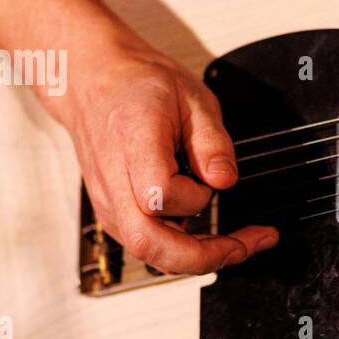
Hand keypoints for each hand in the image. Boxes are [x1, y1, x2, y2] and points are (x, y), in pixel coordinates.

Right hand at [47, 43, 278, 274]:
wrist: (93, 81)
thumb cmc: (138, 86)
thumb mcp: (192, 98)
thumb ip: (212, 142)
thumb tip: (225, 180)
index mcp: (134, 144)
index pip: (160, 194)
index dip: (198, 196)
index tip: (220, 182)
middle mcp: (114, 181)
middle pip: (148, 243)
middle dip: (203, 256)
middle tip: (245, 245)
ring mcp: (109, 201)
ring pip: (148, 251)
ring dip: (195, 256)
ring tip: (235, 242)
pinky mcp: (113, 211)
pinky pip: (146, 243)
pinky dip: (180, 247)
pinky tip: (204, 233)